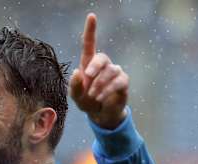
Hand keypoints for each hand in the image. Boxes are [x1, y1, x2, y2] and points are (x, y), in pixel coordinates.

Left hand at [70, 13, 128, 129]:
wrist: (100, 114)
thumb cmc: (86, 101)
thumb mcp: (75, 96)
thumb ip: (74, 86)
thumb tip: (78, 71)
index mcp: (88, 64)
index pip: (90, 44)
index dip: (90, 30)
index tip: (91, 16)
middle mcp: (103, 65)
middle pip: (101, 57)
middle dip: (94, 67)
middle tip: (88, 77)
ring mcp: (114, 72)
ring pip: (110, 72)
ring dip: (99, 85)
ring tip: (93, 95)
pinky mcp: (123, 81)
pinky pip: (118, 81)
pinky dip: (107, 90)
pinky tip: (100, 97)